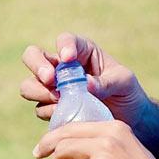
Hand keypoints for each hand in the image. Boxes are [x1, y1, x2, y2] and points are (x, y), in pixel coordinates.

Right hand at [20, 31, 149, 126]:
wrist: (129, 119)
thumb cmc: (128, 92)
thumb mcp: (124, 83)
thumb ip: (106, 82)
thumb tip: (86, 84)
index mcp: (82, 51)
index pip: (65, 40)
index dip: (63, 46)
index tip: (69, 58)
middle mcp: (62, 67)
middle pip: (33, 56)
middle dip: (37, 66)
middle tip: (50, 79)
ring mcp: (54, 88)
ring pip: (29, 85)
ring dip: (38, 91)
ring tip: (59, 99)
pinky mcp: (53, 108)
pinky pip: (40, 108)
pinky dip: (50, 112)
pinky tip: (66, 115)